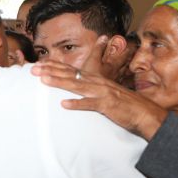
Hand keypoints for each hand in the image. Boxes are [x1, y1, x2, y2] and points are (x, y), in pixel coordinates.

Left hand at [31, 60, 167, 139]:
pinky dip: (77, 104)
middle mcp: (97, 82)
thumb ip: (89, 88)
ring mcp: (102, 93)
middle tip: (33, 70)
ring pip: (77, 86)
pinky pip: (90, 105)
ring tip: (43, 81)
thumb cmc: (123, 104)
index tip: (38, 64)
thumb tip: (74, 88)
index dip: (54, 66)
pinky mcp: (107, 105)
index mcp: (95, 78)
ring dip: (60, 83)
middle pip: (70, 74)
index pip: (71, 70)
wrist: (145, 113)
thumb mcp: (104, 92)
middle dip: (50, 71)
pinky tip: (64, 105)